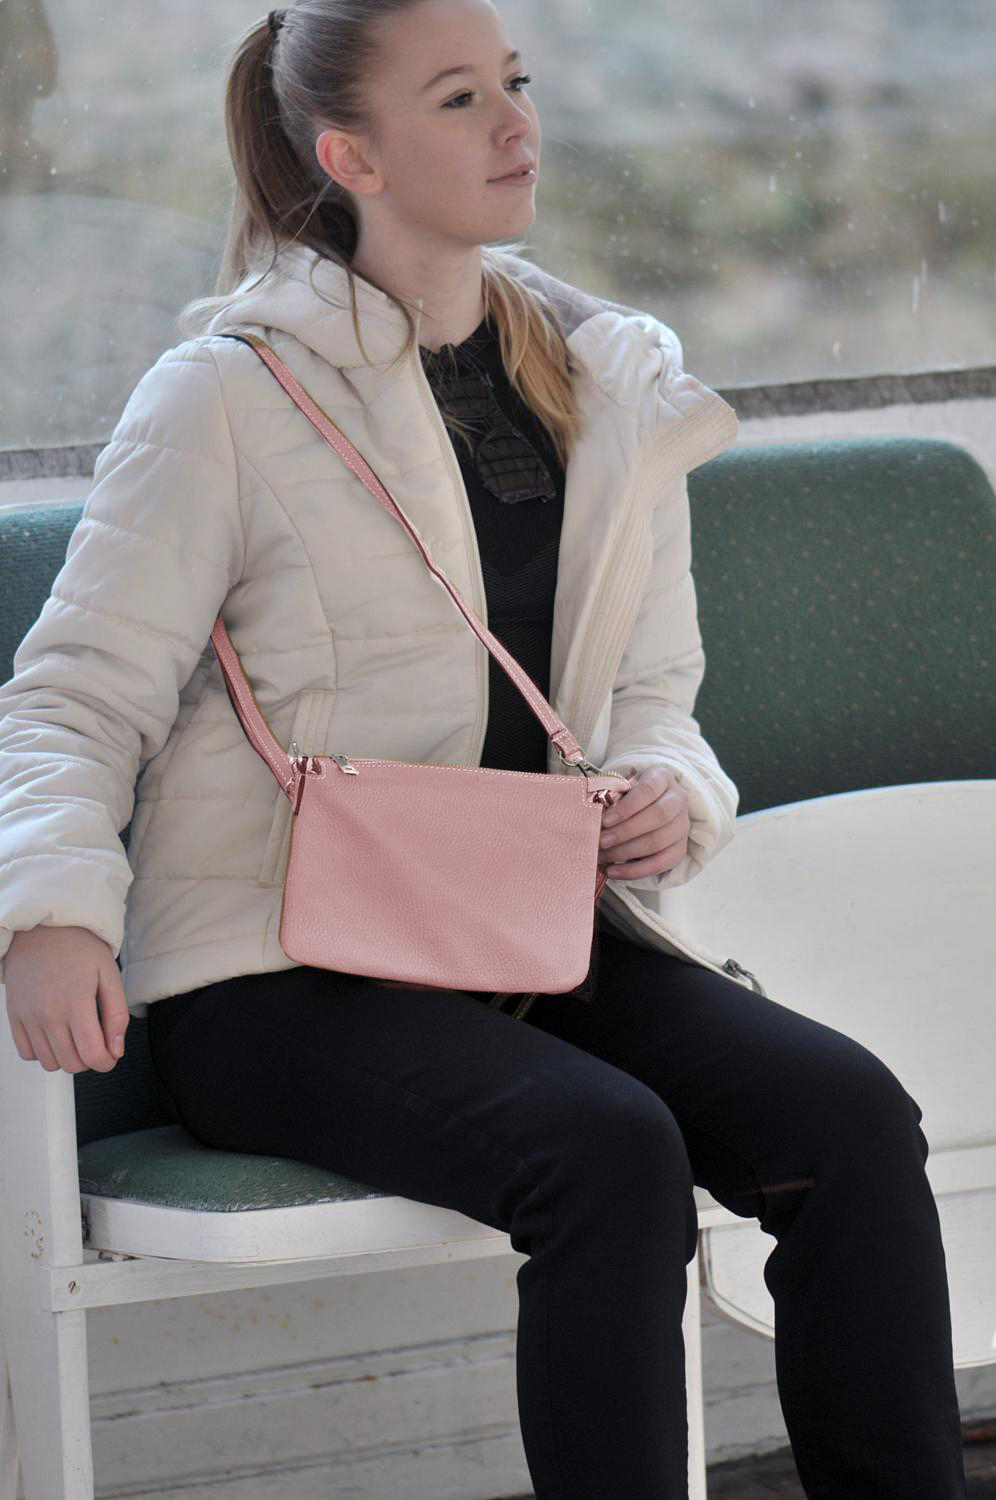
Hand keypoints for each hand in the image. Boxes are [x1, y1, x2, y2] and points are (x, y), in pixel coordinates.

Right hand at [3, 925, 129, 1073]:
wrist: (42, 928)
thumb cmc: (78, 947)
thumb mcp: (109, 975)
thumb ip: (117, 1015)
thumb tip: (116, 1050)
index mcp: (76, 1003)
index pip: (91, 1055)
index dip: (106, 1062)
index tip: (111, 1056)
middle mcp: (48, 1014)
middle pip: (71, 1064)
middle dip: (90, 1060)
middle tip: (96, 1042)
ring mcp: (28, 1017)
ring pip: (50, 1063)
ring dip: (67, 1057)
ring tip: (76, 1036)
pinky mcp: (15, 1016)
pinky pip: (28, 1053)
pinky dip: (43, 1051)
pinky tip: (55, 1034)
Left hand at [598, 765, 690, 879]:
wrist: (654, 803)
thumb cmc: (631, 795)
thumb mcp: (623, 787)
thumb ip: (611, 796)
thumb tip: (593, 814)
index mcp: (662, 778)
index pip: (648, 790)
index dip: (626, 807)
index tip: (605, 820)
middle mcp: (678, 800)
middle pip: (658, 817)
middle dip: (625, 832)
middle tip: (601, 841)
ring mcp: (682, 825)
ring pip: (658, 842)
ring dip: (626, 852)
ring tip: (603, 856)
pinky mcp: (680, 848)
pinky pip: (660, 864)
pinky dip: (635, 871)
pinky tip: (614, 871)